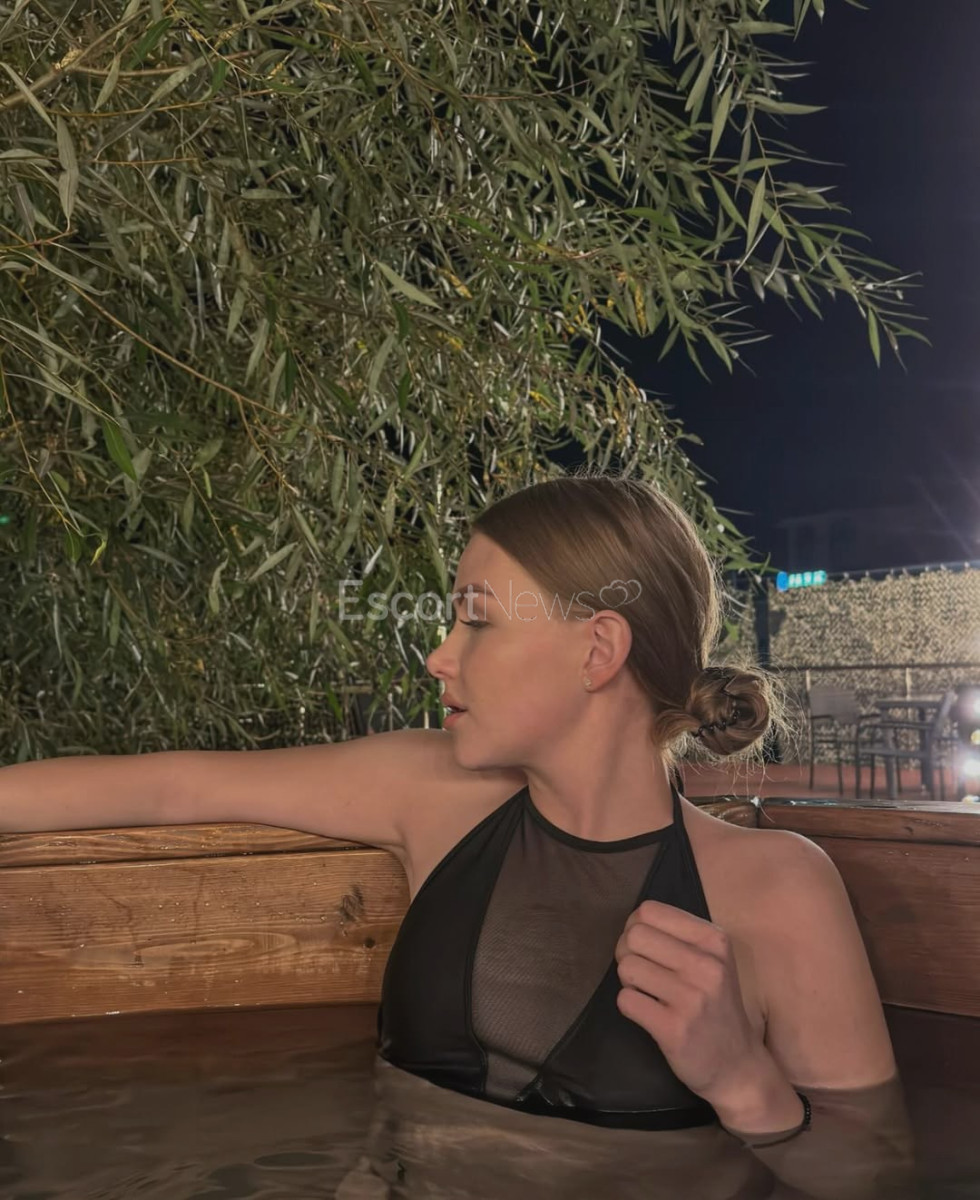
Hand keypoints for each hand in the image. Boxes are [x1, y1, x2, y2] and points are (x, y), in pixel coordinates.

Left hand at [614, 899, 764, 1103]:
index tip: (646, 947)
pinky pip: (626, 1001)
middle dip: (626, 952)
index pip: (649, 910)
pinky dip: (630, 1005)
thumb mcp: (713, 960)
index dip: (635, 926)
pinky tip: (649, 1013)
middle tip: (641, 972)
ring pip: (627, 967)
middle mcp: (706, 965)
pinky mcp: (674, 1029)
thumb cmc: (717, 1006)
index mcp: (714, 940)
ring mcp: (691, 999)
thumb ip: (678, 935)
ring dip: (629, 981)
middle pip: (633, 936)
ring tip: (648, 993)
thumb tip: (632, 921)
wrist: (738, 1066)